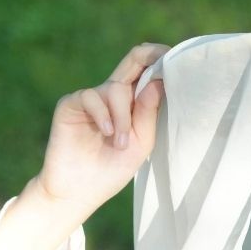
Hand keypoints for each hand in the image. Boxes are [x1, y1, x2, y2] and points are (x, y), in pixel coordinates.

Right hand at [36, 42, 170, 217]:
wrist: (79, 191)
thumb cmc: (112, 169)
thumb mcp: (141, 143)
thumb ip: (148, 113)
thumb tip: (158, 81)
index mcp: (132, 102)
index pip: (147, 71)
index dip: (162, 61)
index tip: (179, 61)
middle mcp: (112, 94)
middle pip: (132, 61)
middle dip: (150, 58)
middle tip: (164, 63)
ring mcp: (91, 98)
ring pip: (115, 88)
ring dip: (122, 117)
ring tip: (120, 143)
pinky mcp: (71, 105)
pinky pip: (91, 97)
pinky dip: (104, 115)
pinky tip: (107, 134)